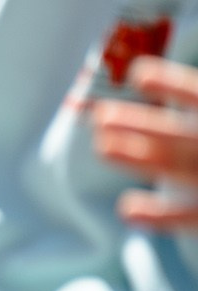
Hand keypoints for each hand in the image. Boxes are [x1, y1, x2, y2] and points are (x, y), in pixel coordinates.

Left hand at [95, 57, 197, 229]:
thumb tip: (143, 74)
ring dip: (144, 160)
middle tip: (101, 117)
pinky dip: (163, 216)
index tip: (139, 75)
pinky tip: (128, 210)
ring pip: (185, 171)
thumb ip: (190, 99)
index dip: (175, 86)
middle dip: (148, 128)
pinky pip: (193, 216)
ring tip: (102, 146)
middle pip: (190, 138)